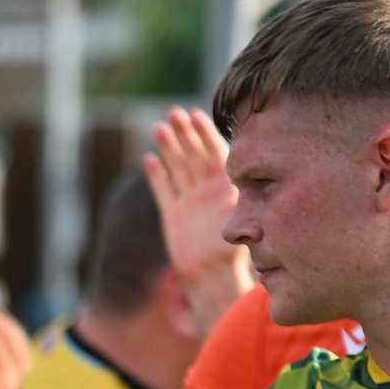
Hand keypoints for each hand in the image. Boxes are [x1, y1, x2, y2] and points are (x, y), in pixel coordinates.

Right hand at [142, 107, 253, 334]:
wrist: (212, 276)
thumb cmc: (231, 252)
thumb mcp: (239, 224)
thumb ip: (237, 204)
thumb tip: (237, 192)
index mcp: (224, 187)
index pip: (215, 152)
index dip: (204, 133)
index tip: (196, 115)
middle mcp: (207, 190)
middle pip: (195, 155)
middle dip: (185, 133)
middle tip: (174, 112)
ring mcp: (189, 201)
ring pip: (178, 168)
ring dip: (170, 147)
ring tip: (160, 127)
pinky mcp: (174, 215)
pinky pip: (164, 190)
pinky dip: (157, 175)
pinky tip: (149, 159)